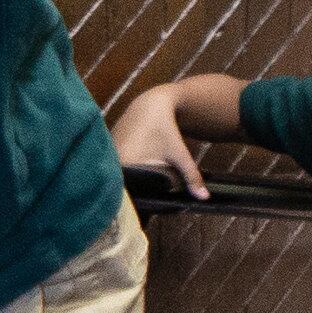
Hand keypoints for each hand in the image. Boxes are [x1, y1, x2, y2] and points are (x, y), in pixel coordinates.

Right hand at [109, 82, 206, 198]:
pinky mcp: (108, 145)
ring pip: (117, 173)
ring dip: (126, 181)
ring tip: (135, 190)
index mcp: (124, 161)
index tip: (140, 210)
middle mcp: (110, 157)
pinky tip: (131, 173)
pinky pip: (114, 163)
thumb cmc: (165, 128)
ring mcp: (107, 150)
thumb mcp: (178, 153)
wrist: (152, 102)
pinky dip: (122, 169)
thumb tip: (204, 197)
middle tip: (141, 204)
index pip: (125, 191)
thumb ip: (191, 176)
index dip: (132, 203)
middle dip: (131, 194)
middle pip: (120, 183)